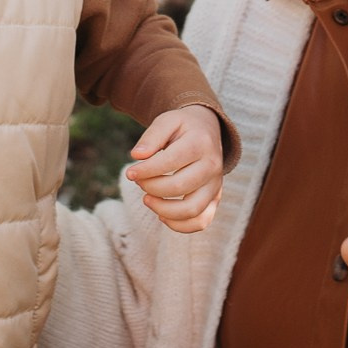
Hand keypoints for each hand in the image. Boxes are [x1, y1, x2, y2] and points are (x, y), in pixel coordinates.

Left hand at [125, 103, 224, 234]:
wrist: (208, 129)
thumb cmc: (182, 127)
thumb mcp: (166, 121)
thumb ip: (151, 137)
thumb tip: (136, 156)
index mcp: (200, 143)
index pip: (170, 161)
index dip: (146, 170)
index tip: (130, 173)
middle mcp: (212, 165)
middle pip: (180, 186)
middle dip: (151, 187)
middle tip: (139, 181)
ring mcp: (216, 185)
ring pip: (192, 209)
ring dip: (163, 209)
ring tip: (147, 199)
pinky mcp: (215, 199)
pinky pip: (201, 221)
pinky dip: (180, 225)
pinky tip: (162, 215)